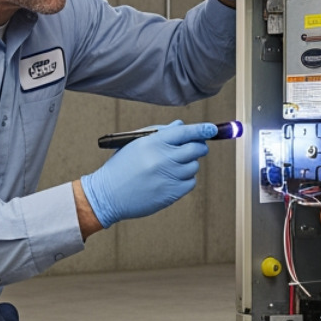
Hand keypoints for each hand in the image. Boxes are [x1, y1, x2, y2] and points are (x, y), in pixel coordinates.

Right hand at [80, 121, 216, 227]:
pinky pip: (190, 182)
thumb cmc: (122, 166)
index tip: (212, 129)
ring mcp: (169, 176)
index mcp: (154, 142)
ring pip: (194, 166)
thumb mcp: (135, 143)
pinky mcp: (172, 193)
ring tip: (171, 167)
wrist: (108, 195)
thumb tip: (181, 125)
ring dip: (188, 164)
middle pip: (196, 148)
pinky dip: (184, 180)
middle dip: (199, 146)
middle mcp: (164, 158)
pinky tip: (169, 180)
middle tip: (195, 147)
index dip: (202, 129)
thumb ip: (160, 133)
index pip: (185, 132)